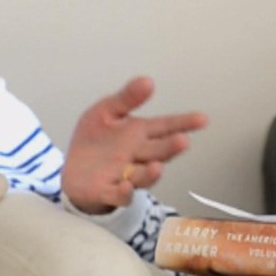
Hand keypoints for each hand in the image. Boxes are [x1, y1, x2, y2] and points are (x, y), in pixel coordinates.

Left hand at [62, 77, 207, 213]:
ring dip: (151, 173)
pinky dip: (123, 192)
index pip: (164, 127)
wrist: (73, 171)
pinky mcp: (108, 192)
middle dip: (170, 147)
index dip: (183, 123)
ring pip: (142, 176)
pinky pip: (118, 195)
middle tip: (182, 141)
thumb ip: (126, 99)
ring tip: (156, 167)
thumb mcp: (105, 112)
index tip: (202, 119)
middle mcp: (137, 156)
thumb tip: (148, 80)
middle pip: (158, 152)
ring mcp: (124, 175)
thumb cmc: (95, 140)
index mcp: (138, 134)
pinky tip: (125, 185)